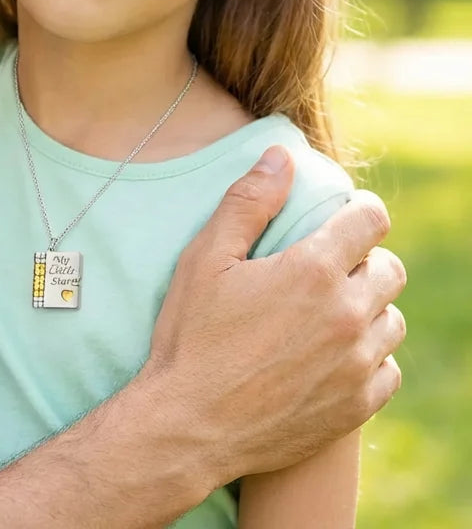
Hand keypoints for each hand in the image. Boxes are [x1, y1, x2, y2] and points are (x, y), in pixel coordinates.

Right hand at [147, 145, 404, 484]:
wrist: (189, 426)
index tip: (346, 214)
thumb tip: (281, 157)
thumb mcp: (205, 258)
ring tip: (328, 312)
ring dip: (368, 307)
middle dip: (363, 258)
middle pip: (389, 269)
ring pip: (392, 319)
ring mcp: (358, 364)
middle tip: (326, 266)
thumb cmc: (192, 336)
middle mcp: (348, 315)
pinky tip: (331, 354)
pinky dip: (368, 356)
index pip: (370, 220)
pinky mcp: (357, 405)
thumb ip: (248, 202)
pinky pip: (388, 368)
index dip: (360, 209)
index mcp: (313, 270)